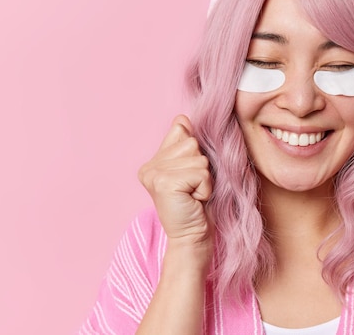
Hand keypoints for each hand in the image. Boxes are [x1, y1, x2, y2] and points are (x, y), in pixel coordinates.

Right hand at [138, 115, 212, 249]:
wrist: (193, 236)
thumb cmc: (196, 204)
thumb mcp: (192, 169)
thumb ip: (185, 144)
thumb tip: (182, 118)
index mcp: (152, 162)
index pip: (182, 132)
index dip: (195, 155)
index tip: (189, 178)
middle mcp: (148, 167)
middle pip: (192, 144)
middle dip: (201, 167)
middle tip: (193, 189)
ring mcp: (154, 175)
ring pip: (198, 158)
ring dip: (205, 179)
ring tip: (193, 195)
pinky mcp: (165, 183)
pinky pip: (201, 173)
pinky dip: (205, 187)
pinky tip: (194, 200)